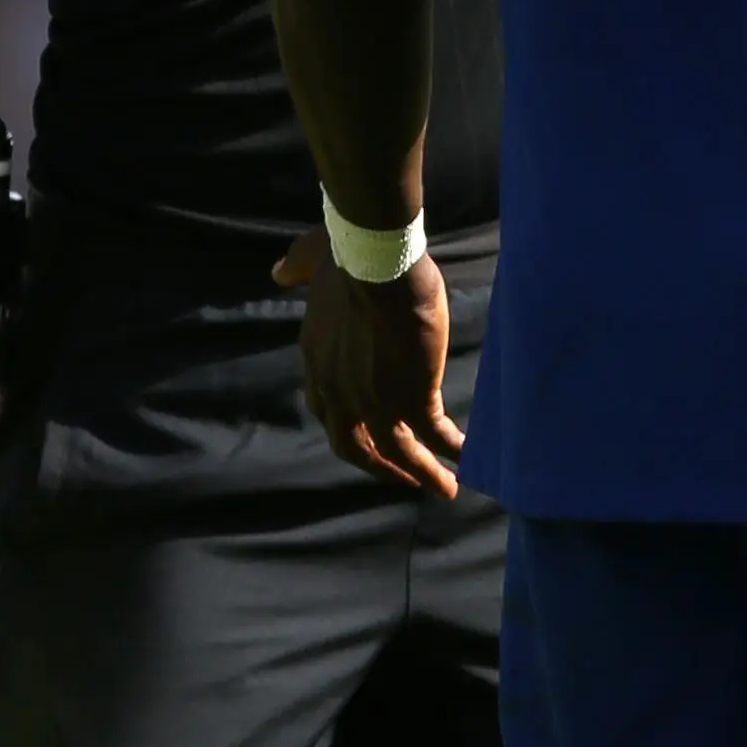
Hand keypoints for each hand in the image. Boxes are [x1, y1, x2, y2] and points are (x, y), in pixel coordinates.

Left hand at [276, 225, 465, 497]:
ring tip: (445, 489)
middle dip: (379, 466)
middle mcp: (339, 392)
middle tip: (401, 478)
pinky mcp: (411, 398)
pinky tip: (467, 457)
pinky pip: (433, 435)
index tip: (362, 432)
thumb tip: (279, 272)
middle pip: (354, 445)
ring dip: (422, 474)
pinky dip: (450, 450)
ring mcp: (374, 401)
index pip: (326, 408)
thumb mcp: (309, 261)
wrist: (376, 265)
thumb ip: (295, 268)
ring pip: (397, 452)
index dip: (346, 424)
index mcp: (317, 363)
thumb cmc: (345, 256)